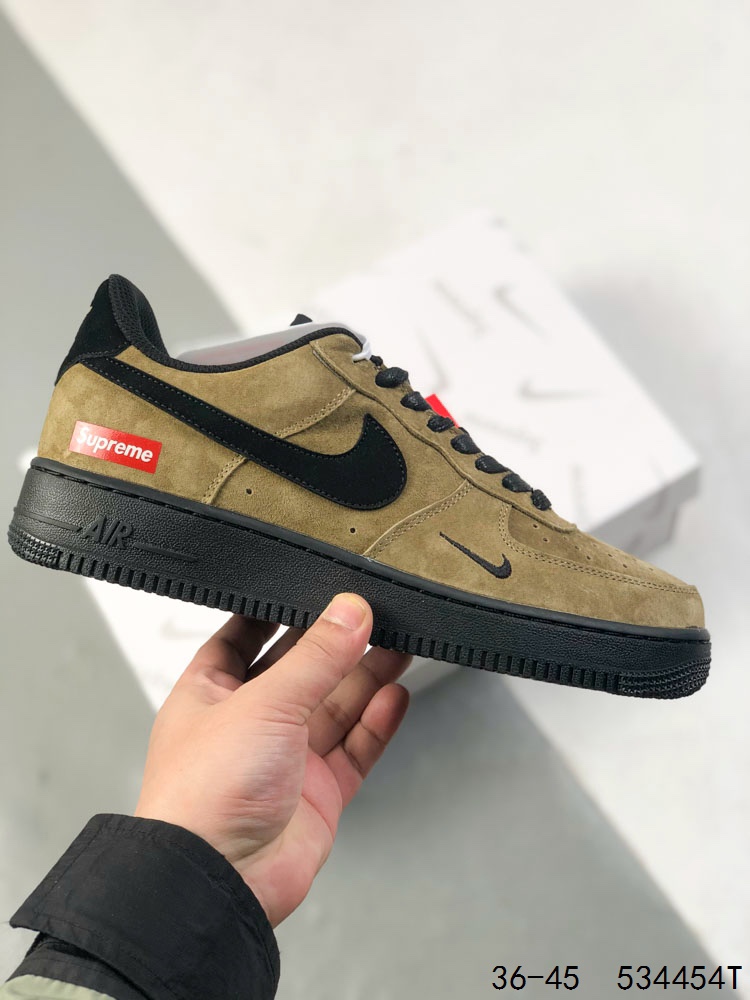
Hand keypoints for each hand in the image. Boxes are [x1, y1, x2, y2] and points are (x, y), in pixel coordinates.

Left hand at [134, 594, 409, 926]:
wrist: (218, 882)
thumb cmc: (206, 792)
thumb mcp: (264, 702)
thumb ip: (315, 657)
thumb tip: (351, 611)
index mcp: (211, 693)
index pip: (244, 637)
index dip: (277, 611)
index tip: (313, 584)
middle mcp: (248, 723)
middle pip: (301, 670)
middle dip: (337, 643)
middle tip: (377, 613)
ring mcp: (285, 760)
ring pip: (335, 707)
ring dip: (366, 677)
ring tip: (401, 644)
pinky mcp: (318, 794)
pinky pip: (354, 749)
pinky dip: (376, 724)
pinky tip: (396, 697)